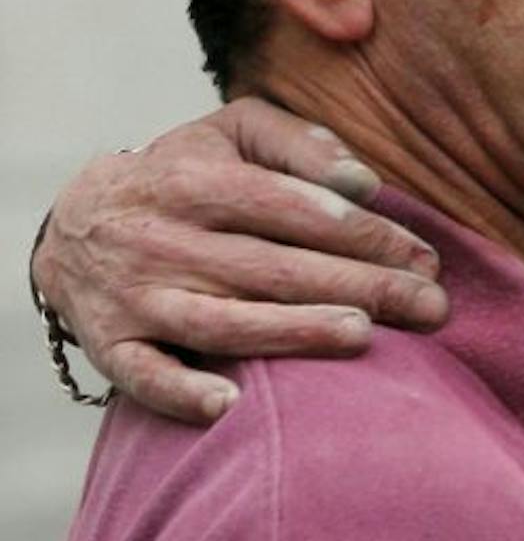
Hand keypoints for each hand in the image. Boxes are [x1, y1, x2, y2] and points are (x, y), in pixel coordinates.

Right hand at [32, 98, 447, 423]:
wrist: (76, 222)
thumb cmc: (185, 177)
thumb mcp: (231, 133)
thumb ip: (298, 142)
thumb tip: (362, 182)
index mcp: (192, 182)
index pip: (289, 206)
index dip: (362, 233)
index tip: (425, 258)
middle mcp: (160, 239)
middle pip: (271, 268)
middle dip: (359, 286)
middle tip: (431, 307)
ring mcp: (134, 296)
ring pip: (219, 323)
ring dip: (291, 333)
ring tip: (362, 336)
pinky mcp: (111, 345)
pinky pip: (142, 376)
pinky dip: (181, 393)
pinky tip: (231, 407)